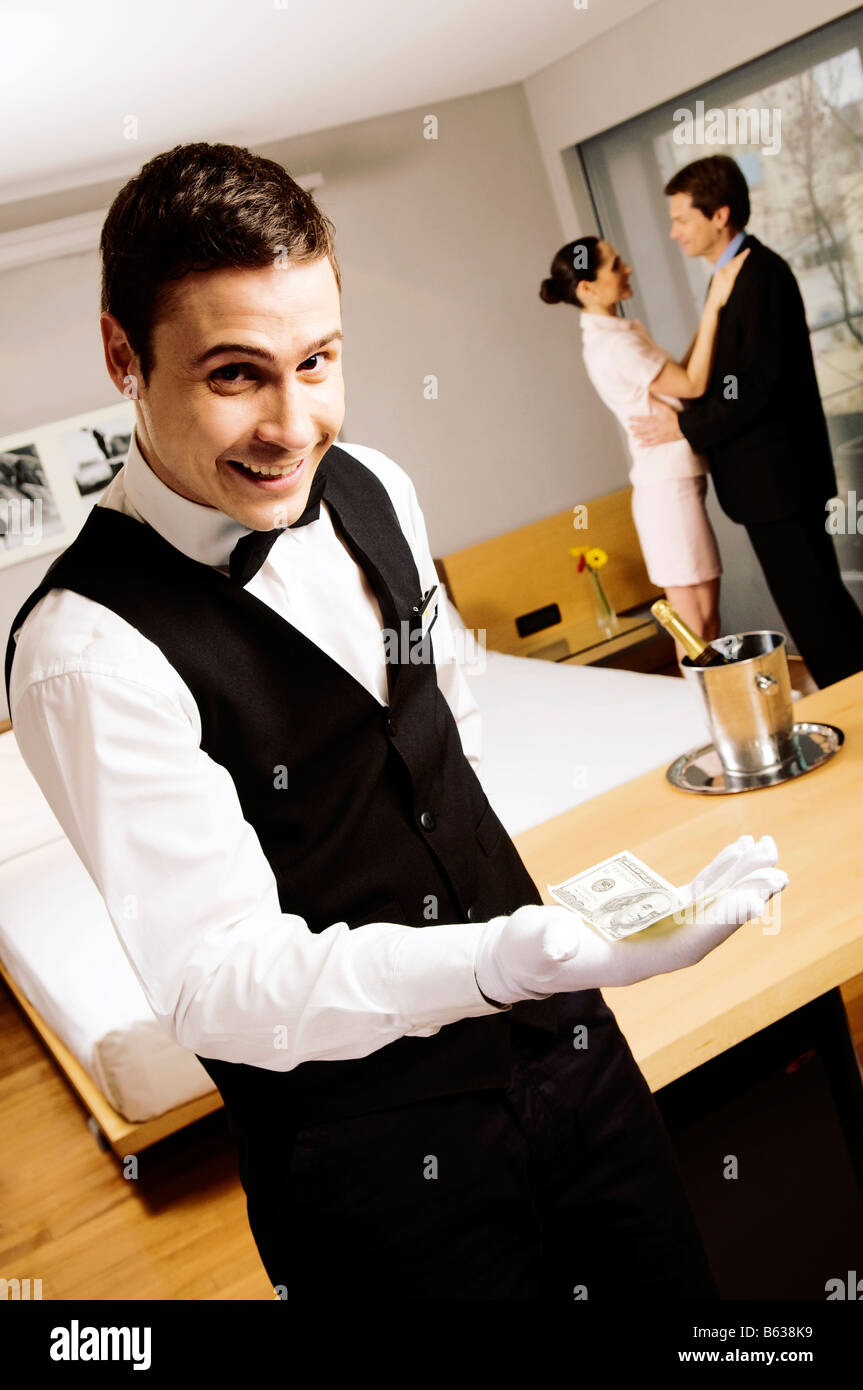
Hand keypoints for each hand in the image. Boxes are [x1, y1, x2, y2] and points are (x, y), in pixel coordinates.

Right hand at [474, 834, 787, 998]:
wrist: (525, 957)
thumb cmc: (527, 952)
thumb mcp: (533, 945)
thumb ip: (547, 942)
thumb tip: (562, 940)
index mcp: (630, 963)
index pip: (686, 945)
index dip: (718, 923)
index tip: (749, 900)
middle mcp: (653, 951)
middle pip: (708, 926)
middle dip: (741, 899)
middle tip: (774, 872)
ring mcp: (655, 934)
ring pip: (708, 907)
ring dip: (738, 881)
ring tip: (767, 853)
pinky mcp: (652, 918)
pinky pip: (695, 896)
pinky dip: (717, 874)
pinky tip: (737, 854)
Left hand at [629, 400, 682, 445]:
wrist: (683, 427)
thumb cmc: (674, 417)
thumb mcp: (665, 408)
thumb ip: (656, 403)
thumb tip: (649, 397)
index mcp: (655, 420)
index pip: (642, 419)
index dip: (635, 419)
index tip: (629, 419)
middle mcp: (654, 428)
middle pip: (641, 429)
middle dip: (635, 428)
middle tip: (629, 427)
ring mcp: (657, 435)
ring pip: (645, 436)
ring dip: (638, 436)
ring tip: (633, 435)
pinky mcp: (660, 441)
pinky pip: (651, 443)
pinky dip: (645, 444)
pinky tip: (640, 445)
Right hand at [706, 247, 749, 309]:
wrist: (713, 304)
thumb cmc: (717, 300)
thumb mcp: (720, 289)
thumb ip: (724, 282)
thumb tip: (729, 281)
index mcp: (719, 273)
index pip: (728, 263)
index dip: (735, 258)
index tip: (740, 255)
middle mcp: (721, 271)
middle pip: (732, 261)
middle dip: (739, 255)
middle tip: (747, 250)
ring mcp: (724, 274)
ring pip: (735, 263)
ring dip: (742, 256)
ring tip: (748, 251)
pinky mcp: (729, 278)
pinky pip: (736, 268)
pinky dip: (741, 261)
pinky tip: (744, 258)